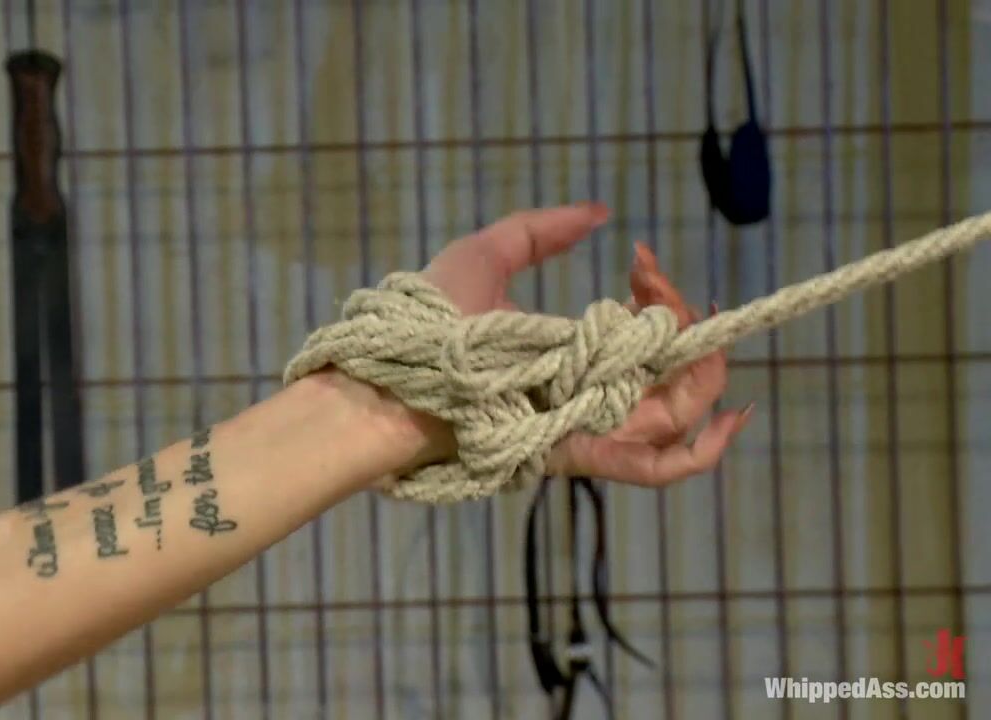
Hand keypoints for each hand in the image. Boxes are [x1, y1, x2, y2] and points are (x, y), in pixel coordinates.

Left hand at [420, 203, 752, 486]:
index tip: (640, 260)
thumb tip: (600, 214)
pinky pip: (655, 468)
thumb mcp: (485, 256)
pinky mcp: (573, 452)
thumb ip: (541, 230)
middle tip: (656, 288)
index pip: (646, 340)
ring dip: (701, 368)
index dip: (662, 300)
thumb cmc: (426, 318)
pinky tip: (733, 414)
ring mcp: (584, 427)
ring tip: (686, 319)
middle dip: (689, 329)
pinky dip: (704, 448)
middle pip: (674, 379)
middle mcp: (586, 397)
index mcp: (572, 360)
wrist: (389, 367)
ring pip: (676, 416)